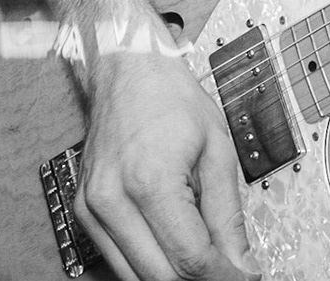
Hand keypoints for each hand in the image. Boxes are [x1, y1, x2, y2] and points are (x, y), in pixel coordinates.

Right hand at [73, 27, 256, 280]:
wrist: (128, 70)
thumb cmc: (171, 98)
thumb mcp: (217, 149)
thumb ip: (228, 215)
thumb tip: (242, 265)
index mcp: (149, 182)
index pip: (189, 258)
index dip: (223, 276)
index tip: (245, 277)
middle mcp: (111, 201)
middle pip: (160, 276)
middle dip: (199, 280)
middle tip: (229, 272)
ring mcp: (91, 209)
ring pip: (135, 277)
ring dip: (172, 276)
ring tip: (204, 258)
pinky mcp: (83, 212)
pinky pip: (116, 260)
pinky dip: (148, 265)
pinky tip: (173, 249)